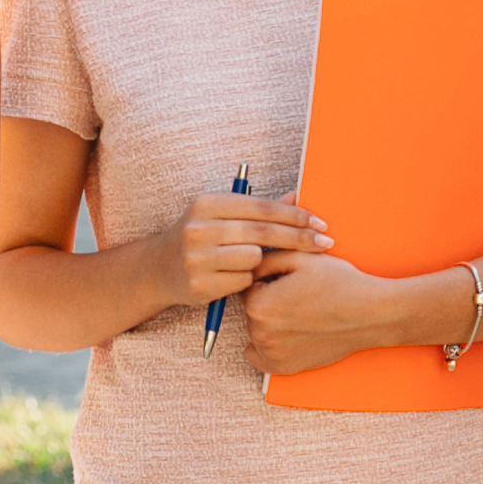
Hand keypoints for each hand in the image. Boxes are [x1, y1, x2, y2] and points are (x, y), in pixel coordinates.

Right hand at [159, 189, 328, 308]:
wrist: (157, 270)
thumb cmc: (200, 238)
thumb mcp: (222, 216)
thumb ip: (258, 210)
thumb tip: (296, 197)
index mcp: (207, 204)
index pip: (261, 208)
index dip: (294, 215)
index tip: (319, 223)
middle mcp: (199, 228)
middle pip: (263, 233)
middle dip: (299, 238)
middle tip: (325, 243)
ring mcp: (197, 258)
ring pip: (254, 259)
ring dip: (261, 262)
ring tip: (249, 261)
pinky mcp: (200, 285)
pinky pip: (243, 282)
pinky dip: (246, 280)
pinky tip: (234, 277)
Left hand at [238, 251, 427, 375]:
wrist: (369, 313)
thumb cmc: (338, 283)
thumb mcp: (300, 258)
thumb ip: (265, 258)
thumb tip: (245, 262)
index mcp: (258, 304)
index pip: (248, 284)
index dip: (268, 277)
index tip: (289, 278)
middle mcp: (259, 333)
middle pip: (252, 308)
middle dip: (268, 298)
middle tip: (298, 294)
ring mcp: (271, 354)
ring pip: (256, 329)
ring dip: (269, 320)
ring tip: (300, 312)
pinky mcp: (284, 368)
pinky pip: (258, 357)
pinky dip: (266, 346)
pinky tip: (286, 333)